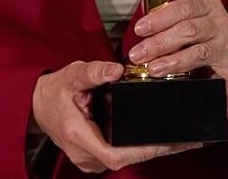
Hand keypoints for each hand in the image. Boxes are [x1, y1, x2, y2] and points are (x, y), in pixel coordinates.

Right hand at [31, 60, 199, 172]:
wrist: (38, 104)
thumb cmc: (55, 91)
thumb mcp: (72, 75)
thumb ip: (93, 72)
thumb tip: (115, 70)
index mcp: (79, 136)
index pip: (115, 154)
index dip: (142, 151)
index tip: (166, 142)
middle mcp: (85, 154)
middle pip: (127, 158)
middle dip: (158, 149)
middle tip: (189, 138)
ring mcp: (90, 158)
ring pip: (127, 158)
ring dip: (153, 148)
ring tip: (184, 137)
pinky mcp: (96, 154)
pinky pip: (123, 153)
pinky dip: (142, 145)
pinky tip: (163, 135)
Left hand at [127, 0, 227, 119]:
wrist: (223, 38)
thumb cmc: (197, 26)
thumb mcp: (185, 14)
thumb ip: (167, 19)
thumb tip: (141, 29)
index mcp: (208, 6)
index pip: (184, 8)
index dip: (161, 18)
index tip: (140, 29)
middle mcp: (220, 25)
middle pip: (190, 31)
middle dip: (160, 43)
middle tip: (139, 54)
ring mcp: (227, 48)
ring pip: (201, 53)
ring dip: (176, 62)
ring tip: (155, 69)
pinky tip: (225, 110)